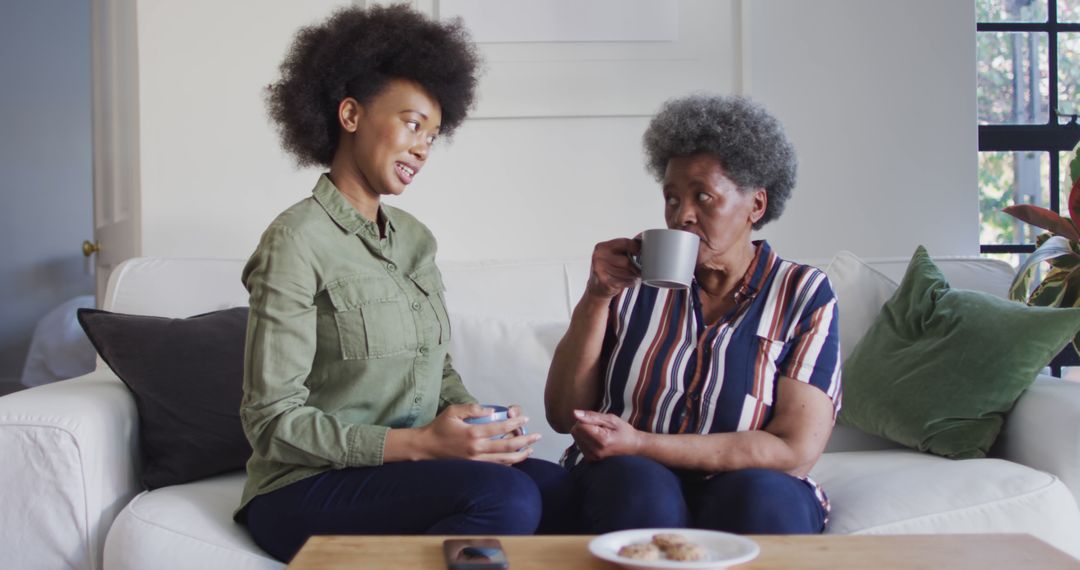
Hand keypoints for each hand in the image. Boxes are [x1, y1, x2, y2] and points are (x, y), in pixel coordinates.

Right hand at [418, 404, 540, 464]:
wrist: (425, 448)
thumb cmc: (439, 427)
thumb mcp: (453, 411)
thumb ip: (473, 409)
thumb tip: (491, 410)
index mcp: (473, 433)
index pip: (500, 427)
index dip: (515, 423)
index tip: (525, 419)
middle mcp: (477, 448)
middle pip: (507, 445)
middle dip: (525, 440)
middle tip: (537, 436)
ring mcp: (476, 461)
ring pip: (504, 460)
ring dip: (520, 455)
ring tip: (531, 449)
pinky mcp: (474, 468)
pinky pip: (495, 467)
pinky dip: (508, 464)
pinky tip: (516, 459)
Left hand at [570, 409, 642, 460]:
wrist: (633, 445)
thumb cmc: (624, 430)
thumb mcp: (611, 419)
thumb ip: (591, 416)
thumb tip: (574, 413)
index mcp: (601, 440)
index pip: (580, 426)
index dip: (586, 419)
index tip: (597, 421)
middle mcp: (595, 451)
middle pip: (576, 432)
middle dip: (583, 425)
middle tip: (598, 426)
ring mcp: (593, 456)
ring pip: (576, 438)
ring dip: (583, 432)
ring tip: (598, 433)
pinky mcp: (591, 458)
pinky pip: (579, 444)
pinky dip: (584, 439)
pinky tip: (595, 439)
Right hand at [585, 238, 640, 299]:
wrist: (596, 287)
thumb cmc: (608, 268)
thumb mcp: (612, 254)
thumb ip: (624, 248)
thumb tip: (643, 242)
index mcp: (601, 247)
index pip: (624, 243)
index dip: (636, 247)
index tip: (642, 251)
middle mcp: (598, 258)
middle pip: (627, 261)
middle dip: (636, 266)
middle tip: (639, 269)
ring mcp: (600, 271)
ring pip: (627, 272)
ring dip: (634, 275)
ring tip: (632, 275)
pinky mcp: (605, 282)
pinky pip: (625, 281)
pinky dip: (630, 282)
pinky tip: (628, 281)